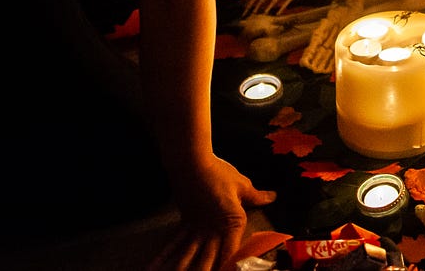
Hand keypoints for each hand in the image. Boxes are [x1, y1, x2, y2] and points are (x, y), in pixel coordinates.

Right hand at [151, 156, 276, 270]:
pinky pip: (174, 243)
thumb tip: (273, 197)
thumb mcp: (242, 185)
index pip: (232, 251)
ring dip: (182, 268)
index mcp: (231, 223)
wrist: (192, 164)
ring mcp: (195, 228)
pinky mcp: (183, 223)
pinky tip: (152, 266)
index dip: (232, 266)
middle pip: (209, 259)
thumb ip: (257, 196)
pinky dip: (163, 255)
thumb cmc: (220, 174)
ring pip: (188, 256)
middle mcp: (212, 230)